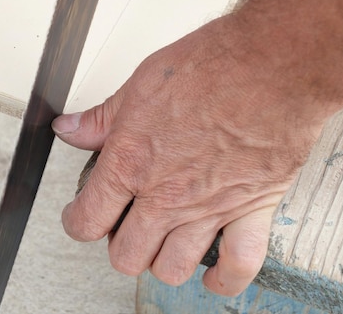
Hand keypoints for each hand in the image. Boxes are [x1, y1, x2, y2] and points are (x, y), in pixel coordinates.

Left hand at [52, 15, 324, 295]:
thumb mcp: (140, 85)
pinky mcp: (251, 210)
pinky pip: (237, 266)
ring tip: (163, 241)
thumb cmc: (212, 66)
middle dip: (119, 245)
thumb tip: (70, 129)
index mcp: (132, 163)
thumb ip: (102, 118)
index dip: (77, 222)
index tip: (81, 215)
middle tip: (124, 225)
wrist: (273, 64)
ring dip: (162, 261)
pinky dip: (222, 278)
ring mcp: (208, 208)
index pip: (87, 219)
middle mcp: (167, 195)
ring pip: (172, 268)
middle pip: (126, 256)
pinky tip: (212, 272)